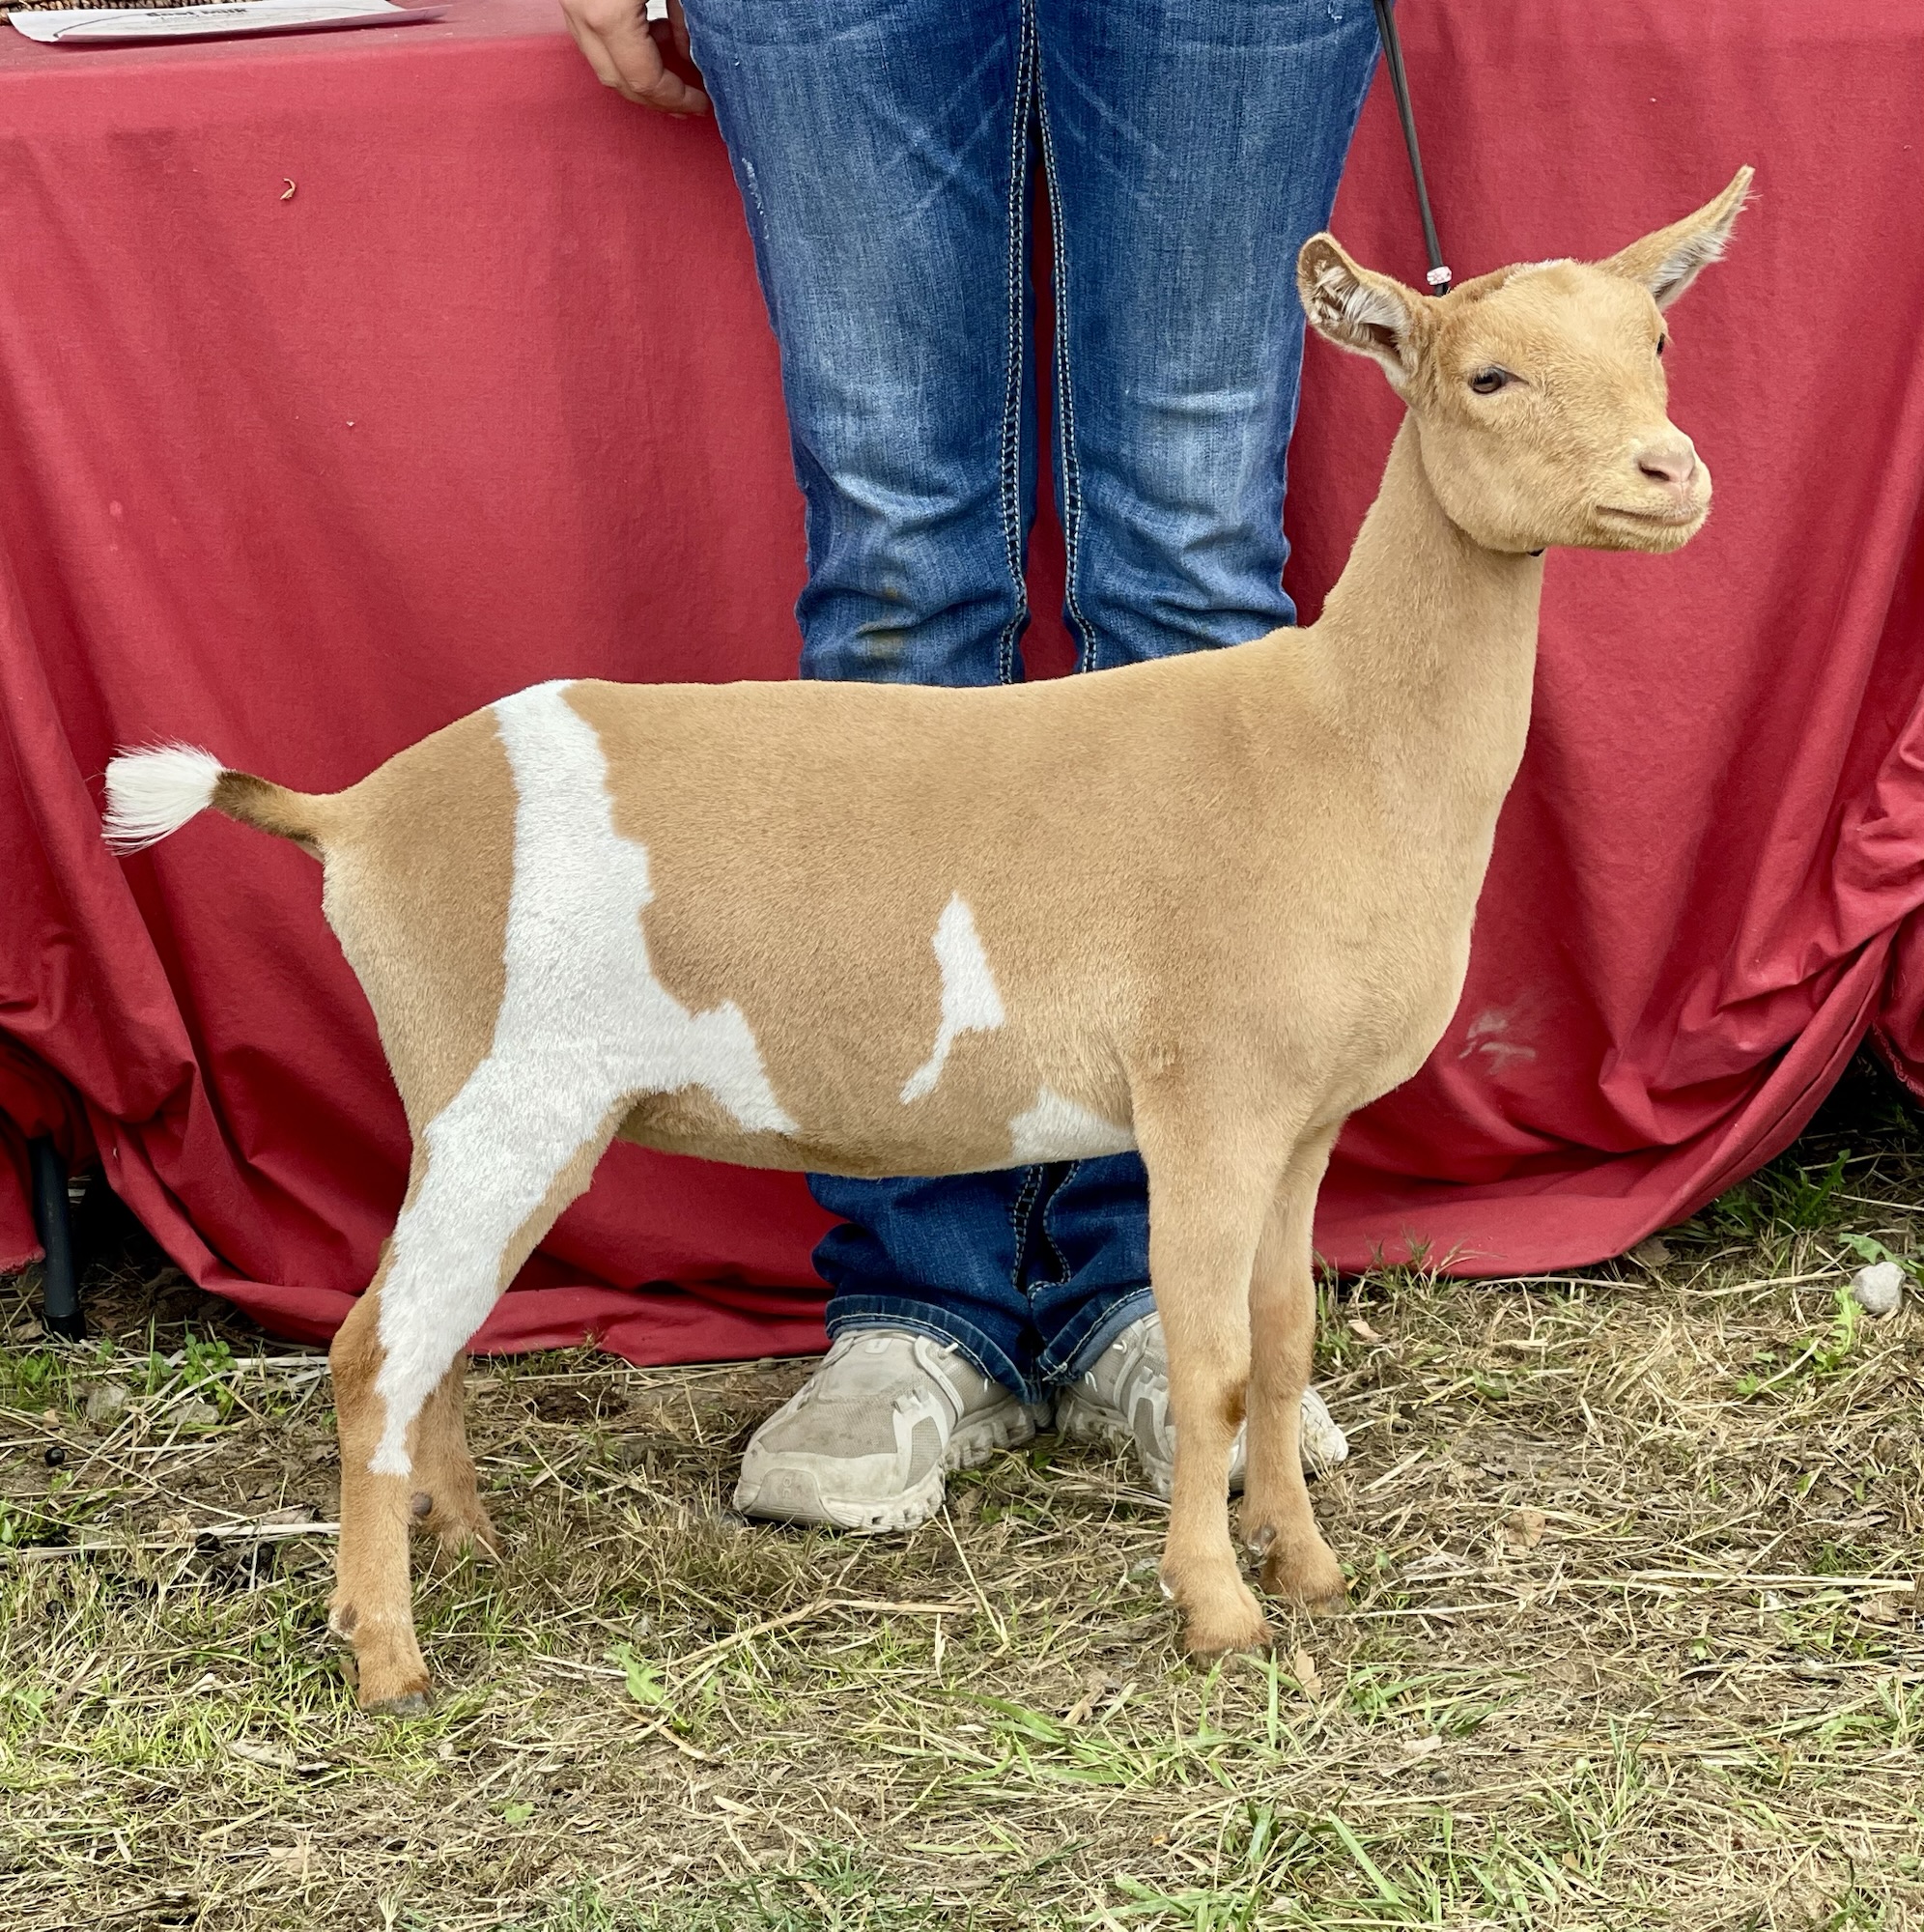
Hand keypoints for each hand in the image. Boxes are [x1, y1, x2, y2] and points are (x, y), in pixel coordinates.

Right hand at [560, 0, 709, 115]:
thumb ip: (684, 18)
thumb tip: (689, 54)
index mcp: (609, 17)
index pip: (646, 80)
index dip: (678, 98)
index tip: (702, 103)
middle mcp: (583, 17)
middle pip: (620, 82)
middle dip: (657, 100)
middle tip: (688, 105)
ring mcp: (569, 7)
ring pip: (602, 64)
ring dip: (637, 77)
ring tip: (670, 73)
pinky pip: (591, 40)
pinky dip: (619, 52)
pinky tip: (647, 39)